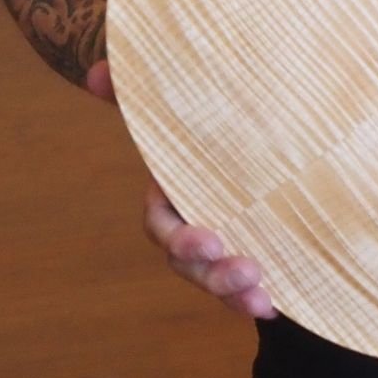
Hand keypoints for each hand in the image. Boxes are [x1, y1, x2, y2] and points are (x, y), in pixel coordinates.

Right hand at [87, 58, 275, 320]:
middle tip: (246, 269)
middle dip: (213, 274)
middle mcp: (195, 220)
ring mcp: (226, 236)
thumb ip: (140, 91)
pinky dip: (257, 296)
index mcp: (174, 191)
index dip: (178, 237)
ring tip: (262, 297)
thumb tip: (100, 74)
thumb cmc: (209, 115)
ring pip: (218, 277)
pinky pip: (249, 281)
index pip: (163, 224)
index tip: (207, 240)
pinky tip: (278, 304)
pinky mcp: (257, 244)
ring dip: (235, 292)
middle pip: (191, 261)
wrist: (255, 122)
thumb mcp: (183, 99)